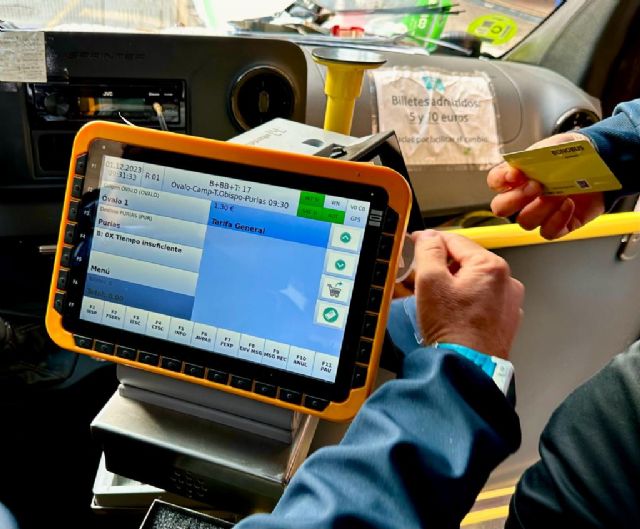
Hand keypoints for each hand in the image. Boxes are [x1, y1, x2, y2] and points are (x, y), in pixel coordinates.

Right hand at [413, 230, 523, 358]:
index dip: (431, 241)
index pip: (455, 240)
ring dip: (455, 283)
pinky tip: (453, 314)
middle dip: (443, 266)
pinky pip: (483, 300)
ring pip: (475, 280)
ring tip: (438, 302)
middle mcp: (507, 281)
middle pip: (466, 260)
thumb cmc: (452, 329)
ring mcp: (509, 302)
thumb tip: (429, 236)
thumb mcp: (430, 281)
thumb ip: (428, 251)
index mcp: (491, 266)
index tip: (416, 244)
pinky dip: (468, 301)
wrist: (467, 367)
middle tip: (423, 280)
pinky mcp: (506, 320)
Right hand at [488, 132, 604, 239]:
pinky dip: (558, 220)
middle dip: (516, 199)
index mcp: (516, 177)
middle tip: (536, 186)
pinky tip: (569, 205)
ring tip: (558, 194)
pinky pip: (547, 233)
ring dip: (541, 208)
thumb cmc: (573, 155)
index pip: (495, 182)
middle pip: (501, 208)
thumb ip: (531, 157)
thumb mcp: (551, 147)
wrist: (603, 163)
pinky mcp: (557, 225)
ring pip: (525, 222)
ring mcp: (539, 213)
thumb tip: (516, 169)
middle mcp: (523, 198)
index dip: (500, 180)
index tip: (515, 174)